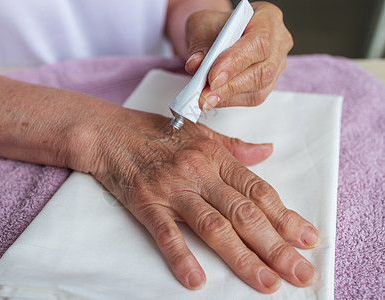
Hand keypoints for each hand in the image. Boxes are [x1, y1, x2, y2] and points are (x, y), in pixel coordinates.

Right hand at [71, 105, 318, 293]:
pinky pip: (166, 233)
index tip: (309, 239)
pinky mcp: (146, 203)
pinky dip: (181, 257)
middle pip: (244, 214)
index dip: (286, 217)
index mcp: (215, 157)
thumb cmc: (158, 133)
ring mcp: (173, 189)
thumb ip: (236, 148)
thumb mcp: (202, 134)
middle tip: (301, 273)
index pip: (258, 191)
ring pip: (213, 227)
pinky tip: (196, 280)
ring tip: (267, 284)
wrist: (112, 133)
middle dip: (276, 246)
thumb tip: (267, 151)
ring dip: (242, 258)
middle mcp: (199, 173)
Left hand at [184, 2, 292, 111]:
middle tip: (205, 95)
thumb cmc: (215, 27)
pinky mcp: (268, 83)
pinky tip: (214, 99)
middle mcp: (277, 40)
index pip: (258, 42)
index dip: (236, 62)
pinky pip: (253, 97)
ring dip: (229, 96)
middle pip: (262, 69)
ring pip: (259, 86)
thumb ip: (199, 44)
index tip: (213, 77)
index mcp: (267, 17)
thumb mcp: (201, 25)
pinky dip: (230, 100)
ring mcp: (276, 63)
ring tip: (205, 99)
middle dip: (230, 86)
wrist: (217, 36)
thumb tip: (195, 64)